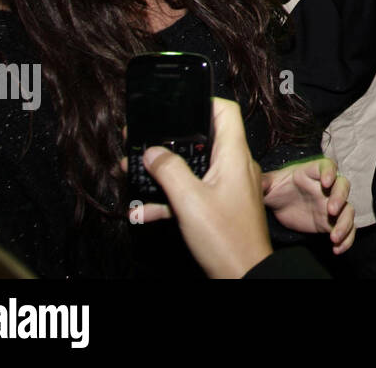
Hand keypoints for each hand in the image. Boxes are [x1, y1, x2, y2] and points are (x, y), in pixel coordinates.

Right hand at [138, 98, 272, 278]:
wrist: (242, 274)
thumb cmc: (226, 238)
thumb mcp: (190, 201)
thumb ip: (169, 171)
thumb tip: (152, 150)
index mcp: (234, 156)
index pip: (227, 112)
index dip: (204, 101)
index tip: (179, 102)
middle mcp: (235, 167)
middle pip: (205, 139)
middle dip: (173, 139)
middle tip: (144, 138)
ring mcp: (229, 187)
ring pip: (194, 169)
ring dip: (165, 171)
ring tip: (133, 170)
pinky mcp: (221, 207)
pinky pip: (193, 194)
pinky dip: (170, 199)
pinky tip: (141, 210)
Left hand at [261, 156, 356, 254]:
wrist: (281, 206)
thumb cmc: (278, 189)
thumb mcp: (270, 185)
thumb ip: (264, 183)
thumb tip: (255, 182)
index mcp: (313, 173)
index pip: (327, 166)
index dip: (329, 172)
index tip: (326, 182)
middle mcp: (327, 188)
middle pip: (342, 186)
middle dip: (340, 197)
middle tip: (331, 210)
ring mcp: (331, 205)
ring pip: (348, 209)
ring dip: (345, 222)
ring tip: (334, 237)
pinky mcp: (331, 222)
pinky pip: (346, 228)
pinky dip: (347, 239)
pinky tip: (337, 248)